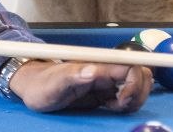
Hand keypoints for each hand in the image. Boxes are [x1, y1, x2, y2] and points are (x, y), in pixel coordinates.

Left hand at [8, 60, 152, 112]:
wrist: (34, 87)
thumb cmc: (42, 83)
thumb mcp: (55, 82)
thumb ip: (73, 74)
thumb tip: (93, 70)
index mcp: (97, 64)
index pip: (130, 65)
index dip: (135, 82)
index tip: (123, 98)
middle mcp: (104, 70)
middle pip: (139, 74)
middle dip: (138, 92)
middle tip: (119, 105)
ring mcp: (105, 81)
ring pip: (136, 86)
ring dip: (133, 99)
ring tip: (113, 106)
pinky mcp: (102, 92)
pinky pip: (126, 96)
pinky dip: (126, 104)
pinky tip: (110, 107)